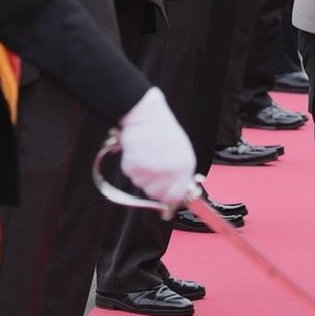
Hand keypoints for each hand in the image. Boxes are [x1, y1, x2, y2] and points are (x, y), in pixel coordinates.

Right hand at [117, 88, 196, 206]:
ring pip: (141, 184)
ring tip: (145, 152)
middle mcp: (171, 171)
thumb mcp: (179, 150)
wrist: (145, 113)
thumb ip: (179, 172)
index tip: (164, 202)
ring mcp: (153, 170)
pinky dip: (131, 164)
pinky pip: (130, 173)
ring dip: (141, 172)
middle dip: (152, 185)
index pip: (177, 196)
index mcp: (185, 166)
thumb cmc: (161, 129)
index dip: (169, 199)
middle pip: (156, 194)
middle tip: (151, 166)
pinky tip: (137, 149)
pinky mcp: (136, 166)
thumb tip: (177, 194)